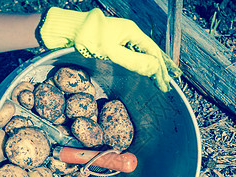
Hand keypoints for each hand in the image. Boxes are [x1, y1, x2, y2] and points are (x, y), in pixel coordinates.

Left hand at [39, 8, 181, 91]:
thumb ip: (133, 61)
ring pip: (143, 53)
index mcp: (132, 32)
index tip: (165, 84)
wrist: (69, 31)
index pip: (153, 52)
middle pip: (150, 52)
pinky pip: (134, 54)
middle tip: (166, 85)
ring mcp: (122, 37)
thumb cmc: (88, 39)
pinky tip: (144, 70)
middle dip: (160, 69)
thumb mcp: (111, 52)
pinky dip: (141, 63)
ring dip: (152, 67)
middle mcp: (130, 33)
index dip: (161, 69)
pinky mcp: (114, 43)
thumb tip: (153, 69)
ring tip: (161, 78)